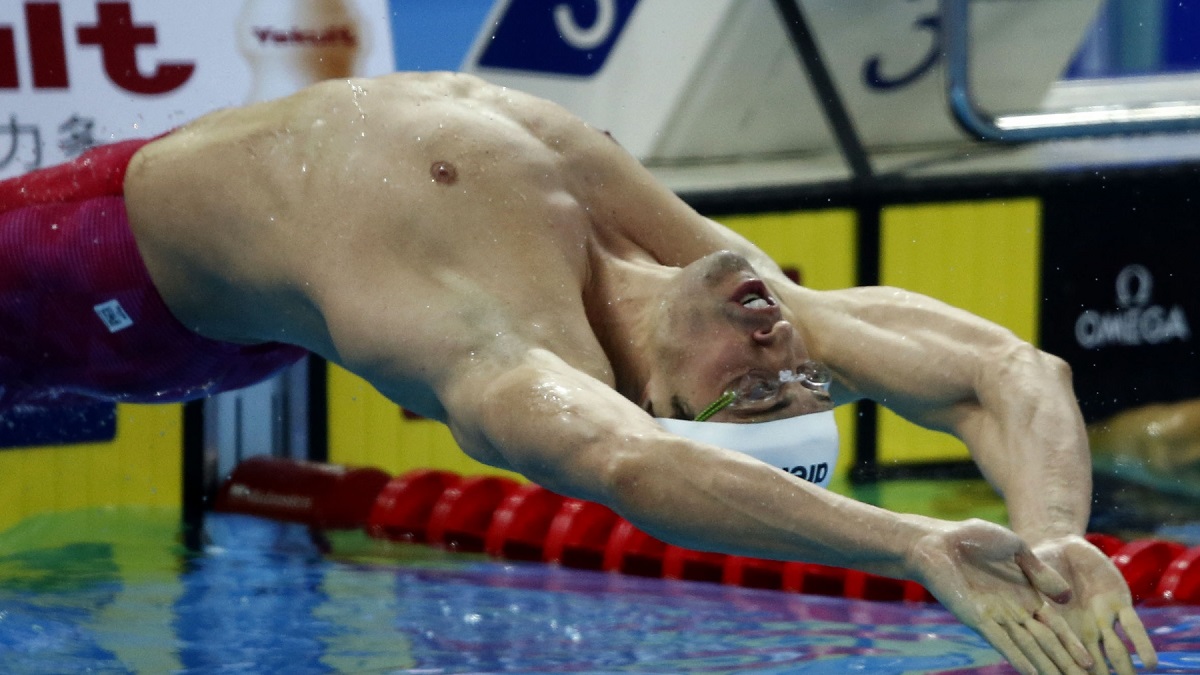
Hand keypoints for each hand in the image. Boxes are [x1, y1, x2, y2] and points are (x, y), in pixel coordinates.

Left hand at [908, 518, 1092, 673]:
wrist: (938, 541)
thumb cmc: (975, 538)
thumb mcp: (1016, 549)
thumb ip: (1040, 572)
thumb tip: (1067, 594)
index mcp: (1027, 595)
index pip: (1055, 626)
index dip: (1072, 644)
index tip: (1089, 663)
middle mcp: (1014, 611)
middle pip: (1046, 643)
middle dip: (1063, 663)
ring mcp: (997, 617)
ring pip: (1028, 648)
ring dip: (1045, 667)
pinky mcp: (977, 619)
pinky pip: (1002, 643)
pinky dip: (1018, 658)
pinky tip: (1032, 673)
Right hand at [1032, 536, 1157, 674]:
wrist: (1063, 549)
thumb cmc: (1039, 566)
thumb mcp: (1028, 576)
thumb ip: (1036, 588)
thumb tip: (1045, 605)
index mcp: (1056, 626)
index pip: (1062, 655)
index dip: (1065, 670)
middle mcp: (1082, 628)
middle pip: (1092, 663)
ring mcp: (1102, 618)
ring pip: (1116, 652)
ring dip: (1123, 670)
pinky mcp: (1119, 603)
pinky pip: (1133, 628)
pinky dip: (1142, 645)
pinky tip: (1150, 664)